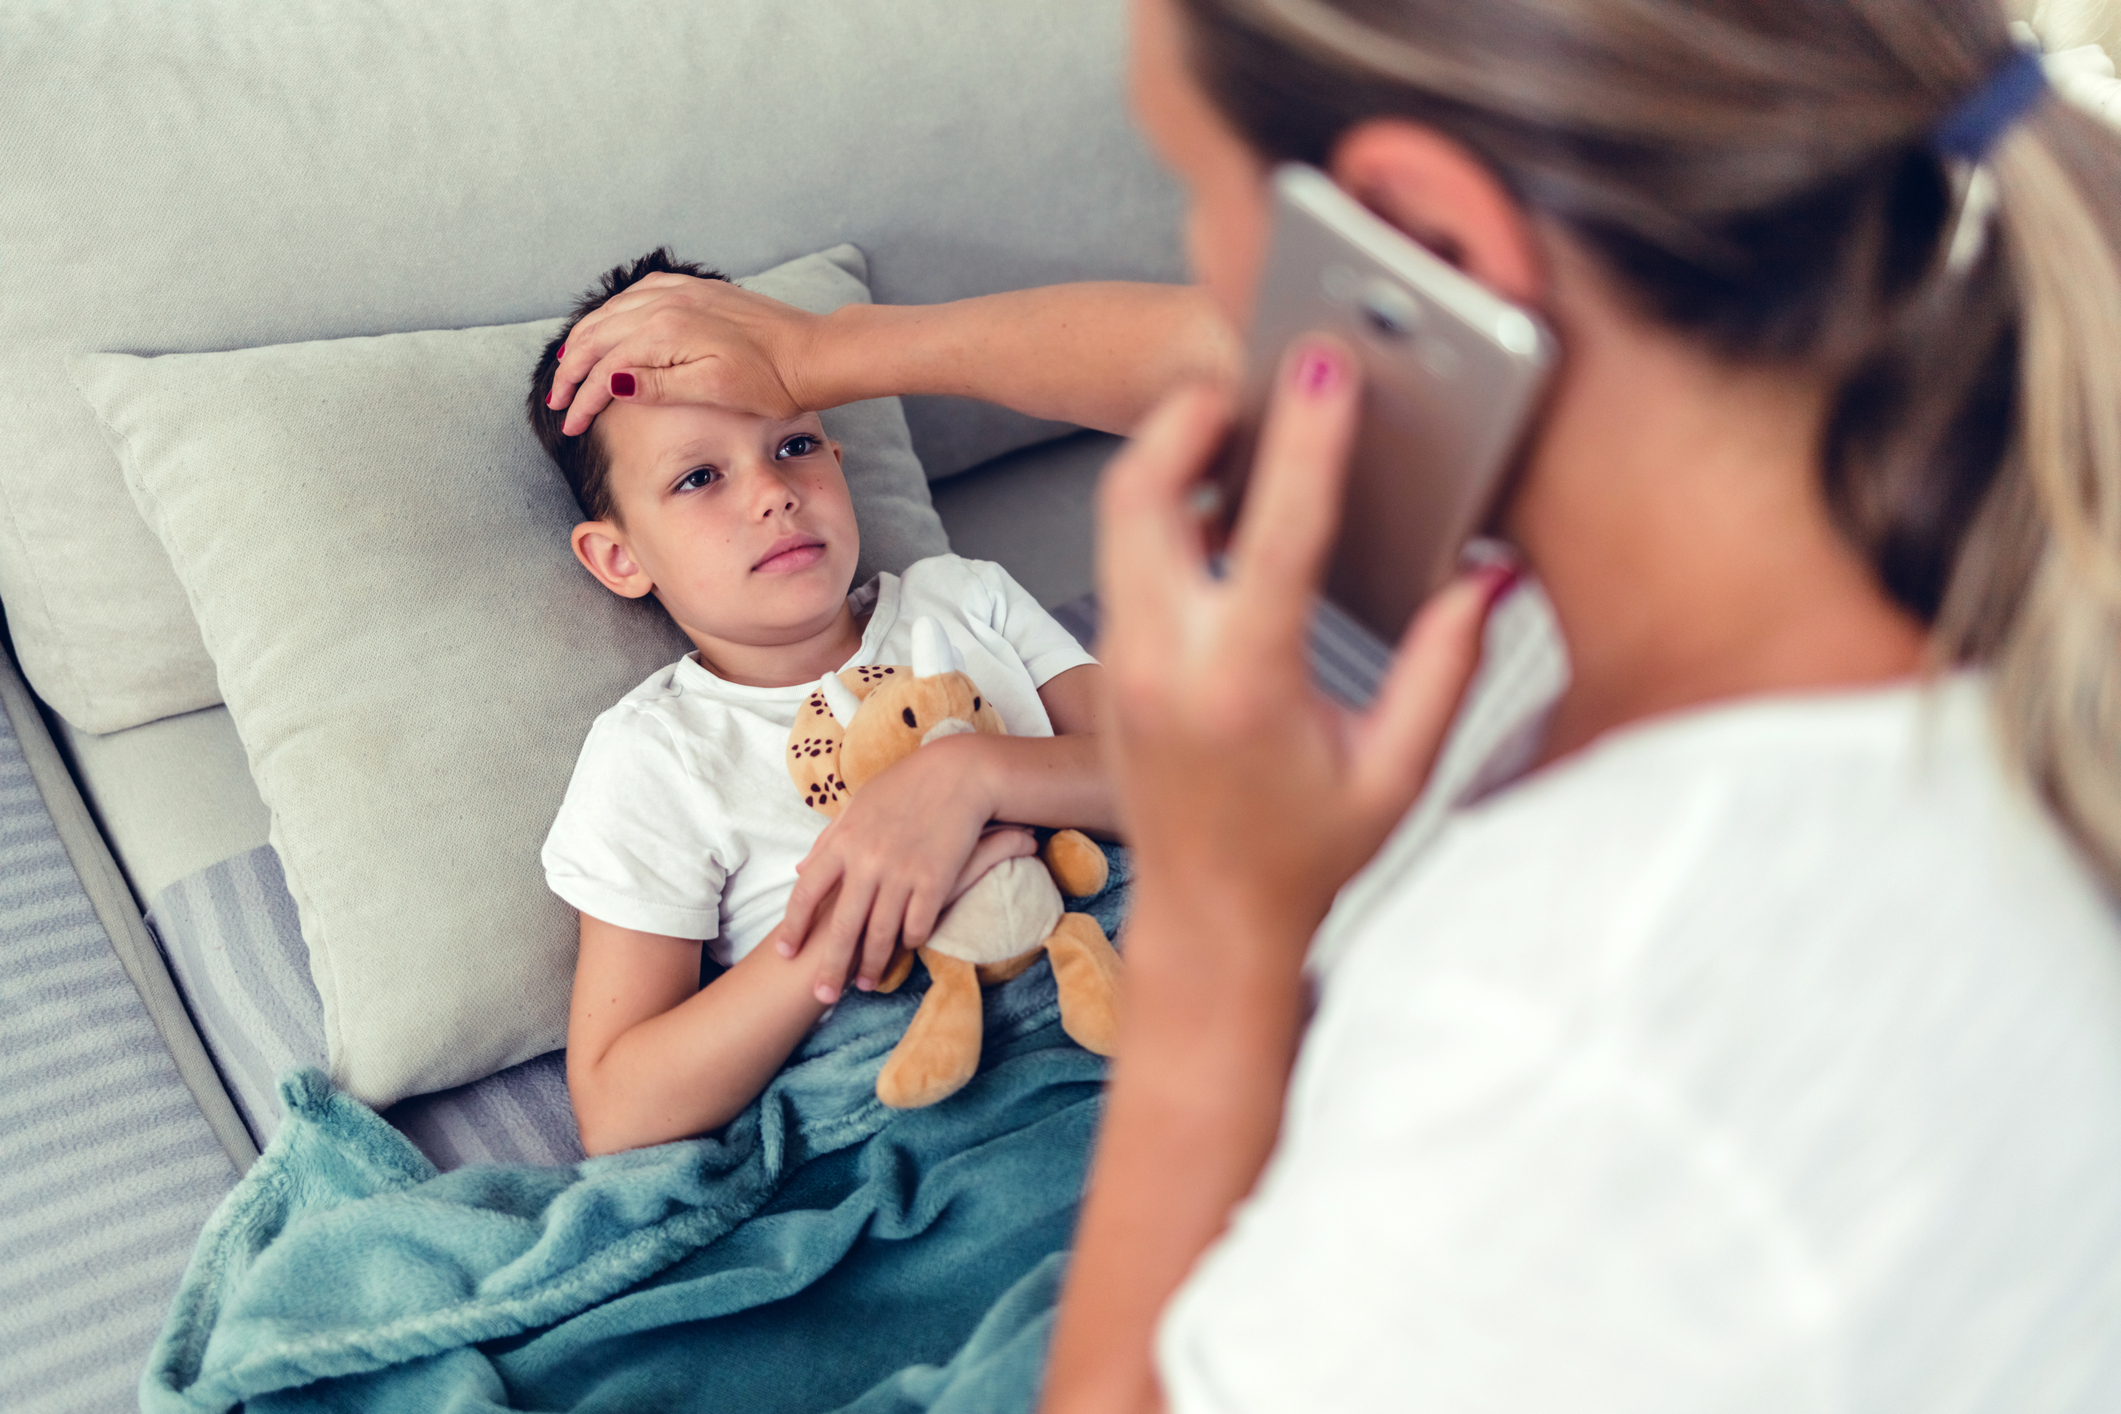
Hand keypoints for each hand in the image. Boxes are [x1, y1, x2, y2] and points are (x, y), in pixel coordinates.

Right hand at [547, 274, 824, 435]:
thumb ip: (658, 384)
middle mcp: (667, 302)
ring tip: (569, 366)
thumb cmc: (771, 381)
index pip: (605, 367)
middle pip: (598, 334)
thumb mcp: (713, 390)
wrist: (815, 353)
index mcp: (666, 330)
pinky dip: (613, 313)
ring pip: (612, 311)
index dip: (582, 399)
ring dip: (586, 339)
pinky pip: (637, 294)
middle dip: (571, 369)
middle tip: (558, 400)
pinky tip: (610, 327)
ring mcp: (682, 291)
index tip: (570, 426)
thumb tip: (611, 381)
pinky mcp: (696, 289)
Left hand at [763, 741, 1031, 1002]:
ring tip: (864, 984)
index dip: (793, 927)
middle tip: (821, 998)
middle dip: (829, 967)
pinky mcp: (935, 880)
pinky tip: (907, 946)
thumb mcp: (858, 807)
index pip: (807, 894)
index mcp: (843, 842)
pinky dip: (912, 940)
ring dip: (872, 964)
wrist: (958, 773)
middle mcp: (867, 861)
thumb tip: (801, 871)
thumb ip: (827, 841)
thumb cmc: (905, 786)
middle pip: (842, 927)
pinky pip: (918, 924)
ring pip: (881, 934)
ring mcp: (902, 873)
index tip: (785, 953)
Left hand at [1097, 338, 1515, 967]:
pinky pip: (1123, 557)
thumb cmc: (1303, 856)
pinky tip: (1219, 510)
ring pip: (1118, 516)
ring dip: (1167, 458)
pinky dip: (1160, 512)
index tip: (1322, 366)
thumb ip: (1444, 670)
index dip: (1304, 439)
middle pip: (1141, 492)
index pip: (1274, 531)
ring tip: (1234, 428)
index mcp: (1241, 684)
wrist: (1208, 920)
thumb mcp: (1398, 772)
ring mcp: (1122, 660)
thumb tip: (1486, 576)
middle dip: (1187, 419)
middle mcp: (1162, 662)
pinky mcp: (1110, 664)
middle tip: (1245, 381)